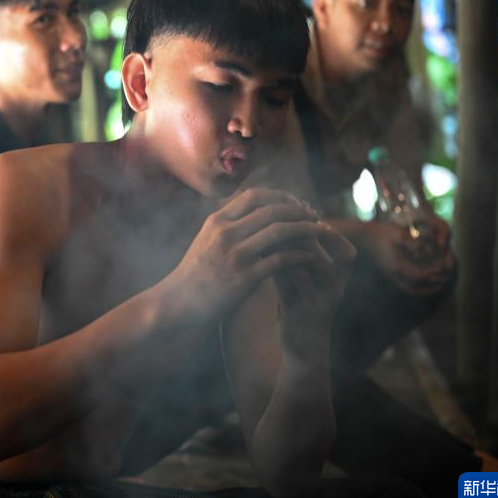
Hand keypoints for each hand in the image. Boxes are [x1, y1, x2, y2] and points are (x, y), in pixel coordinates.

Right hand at [166, 188, 327, 322]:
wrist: (177, 302)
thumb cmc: (195, 273)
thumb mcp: (206, 239)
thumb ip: (228, 224)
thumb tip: (253, 211)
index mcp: (217, 220)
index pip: (255, 195)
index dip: (280, 196)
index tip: (295, 204)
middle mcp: (226, 233)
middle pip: (272, 210)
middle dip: (299, 211)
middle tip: (314, 216)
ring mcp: (235, 255)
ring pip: (281, 231)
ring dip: (305, 229)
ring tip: (320, 232)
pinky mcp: (244, 278)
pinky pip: (281, 260)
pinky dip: (300, 256)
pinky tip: (310, 257)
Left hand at [274, 225, 355, 363]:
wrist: (303, 348)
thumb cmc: (303, 307)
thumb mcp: (308, 282)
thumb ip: (302, 255)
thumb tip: (287, 220)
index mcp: (341, 279)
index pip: (346, 251)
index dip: (328, 232)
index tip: (304, 215)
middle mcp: (334, 289)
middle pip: (318, 253)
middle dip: (297, 233)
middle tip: (275, 218)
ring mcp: (317, 302)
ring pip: (301, 266)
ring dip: (281, 247)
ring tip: (263, 233)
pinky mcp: (298, 312)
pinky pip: (285, 284)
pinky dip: (272, 266)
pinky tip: (258, 255)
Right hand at [362, 220, 451, 295]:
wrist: (364, 236)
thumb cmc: (382, 232)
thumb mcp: (398, 233)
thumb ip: (413, 243)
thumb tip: (426, 251)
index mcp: (396, 265)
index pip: (420, 276)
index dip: (433, 273)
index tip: (443, 266)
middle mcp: (393, 274)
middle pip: (416, 289)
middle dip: (432, 286)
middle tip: (445, 279)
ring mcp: (390, 275)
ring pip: (411, 290)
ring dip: (426, 289)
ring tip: (439, 284)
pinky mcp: (390, 274)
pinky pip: (406, 286)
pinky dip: (419, 287)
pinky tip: (426, 280)